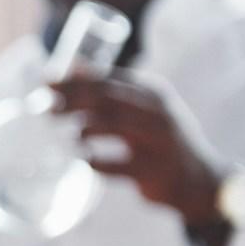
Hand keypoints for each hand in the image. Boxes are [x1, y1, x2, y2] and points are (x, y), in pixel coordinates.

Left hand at [50, 70, 225, 228]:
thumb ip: (114, 89)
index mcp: (152, 93)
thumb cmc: (162, 139)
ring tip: (67, 132)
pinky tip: (83, 160)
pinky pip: (116, 165)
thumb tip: (75, 65)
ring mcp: (156, 142)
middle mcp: (156, 113)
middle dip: (71, 99)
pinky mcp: (151, 171)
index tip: (45, 81)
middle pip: (106, 100)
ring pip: (112, 127)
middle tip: (44, 106)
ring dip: (83, 128)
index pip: (107, 80)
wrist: (200, 180)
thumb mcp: (146, 108)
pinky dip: (95, 162)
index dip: (73, 80)